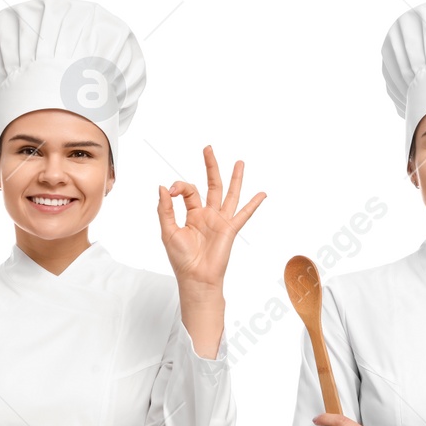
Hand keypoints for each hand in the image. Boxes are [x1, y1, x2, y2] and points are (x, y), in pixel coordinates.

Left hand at [157, 145, 265, 293]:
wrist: (196, 277)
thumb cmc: (181, 259)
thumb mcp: (168, 231)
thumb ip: (165, 209)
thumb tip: (163, 187)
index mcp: (191, 214)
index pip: (188, 191)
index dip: (179, 187)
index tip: (171, 191)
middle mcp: (207, 215)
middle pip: (211, 185)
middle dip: (210, 166)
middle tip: (208, 149)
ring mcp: (220, 221)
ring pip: (229, 194)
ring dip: (235, 178)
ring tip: (240, 162)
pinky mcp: (230, 229)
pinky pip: (243, 214)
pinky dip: (253, 204)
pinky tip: (262, 194)